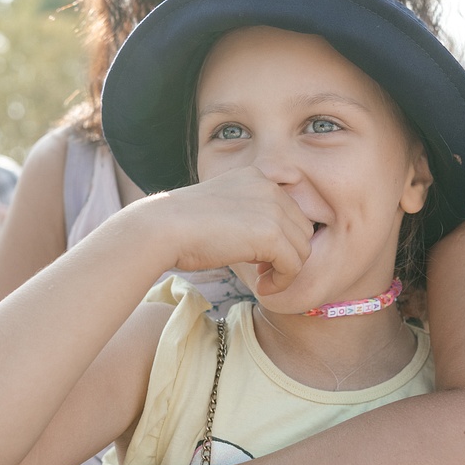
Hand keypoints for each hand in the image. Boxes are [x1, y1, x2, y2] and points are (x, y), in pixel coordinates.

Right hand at [151, 169, 313, 293]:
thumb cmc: (182, 226)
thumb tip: (269, 240)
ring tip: (262, 279)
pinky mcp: (271, 234)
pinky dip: (282, 282)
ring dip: (286, 269)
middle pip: (302, 228)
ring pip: (302, 249)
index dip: (282, 234)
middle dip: (287, 252)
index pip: (291, 206)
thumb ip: (246, 212)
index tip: (262, 253)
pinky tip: (261, 287)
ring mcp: (273, 209)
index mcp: (256, 176)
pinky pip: (294, 266)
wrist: (162, 229)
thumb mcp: (220, 206)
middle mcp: (269, 187)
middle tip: (263, 269)